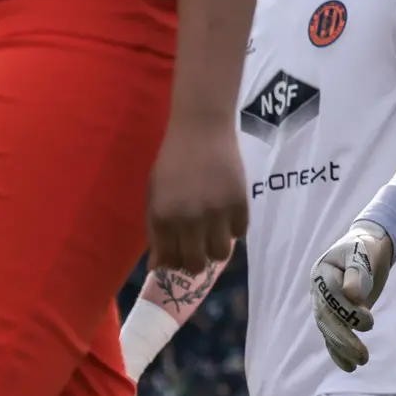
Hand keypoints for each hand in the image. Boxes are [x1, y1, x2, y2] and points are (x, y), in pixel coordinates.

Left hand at [146, 119, 247, 275]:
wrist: (201, 130)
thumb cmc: (172, 162)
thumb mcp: (155, 196)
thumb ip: (155, 232)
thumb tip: (157, 266)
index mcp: (163, 218)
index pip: (170, 261)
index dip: (174, 262)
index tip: (178, 254)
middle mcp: (189, 220)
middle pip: (196, 264)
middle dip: (195, 260)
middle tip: (197, 247)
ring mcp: (217, 214)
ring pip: (220, 255)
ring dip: (216, 247)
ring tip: (214, 233)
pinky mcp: (239, 204)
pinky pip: (239, 233)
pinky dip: (233, 228)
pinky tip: (226, 214)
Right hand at [311, 220, 395, 371]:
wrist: (366, 247)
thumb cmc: (365, 248)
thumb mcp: (362, 252)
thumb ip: (357, 272)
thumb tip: (352, 294)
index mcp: (321, 274)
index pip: (331, 297)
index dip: (347, 311)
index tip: (369, 321)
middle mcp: (319, 292)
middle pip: (327, 319)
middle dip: (344, 339)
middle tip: (363, 356)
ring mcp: (325, 305)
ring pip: (329, 330)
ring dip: (343, 348)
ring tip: (361, 362)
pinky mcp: (336, 315)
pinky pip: (332, 336)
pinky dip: (339, 352)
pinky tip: (350, 367)